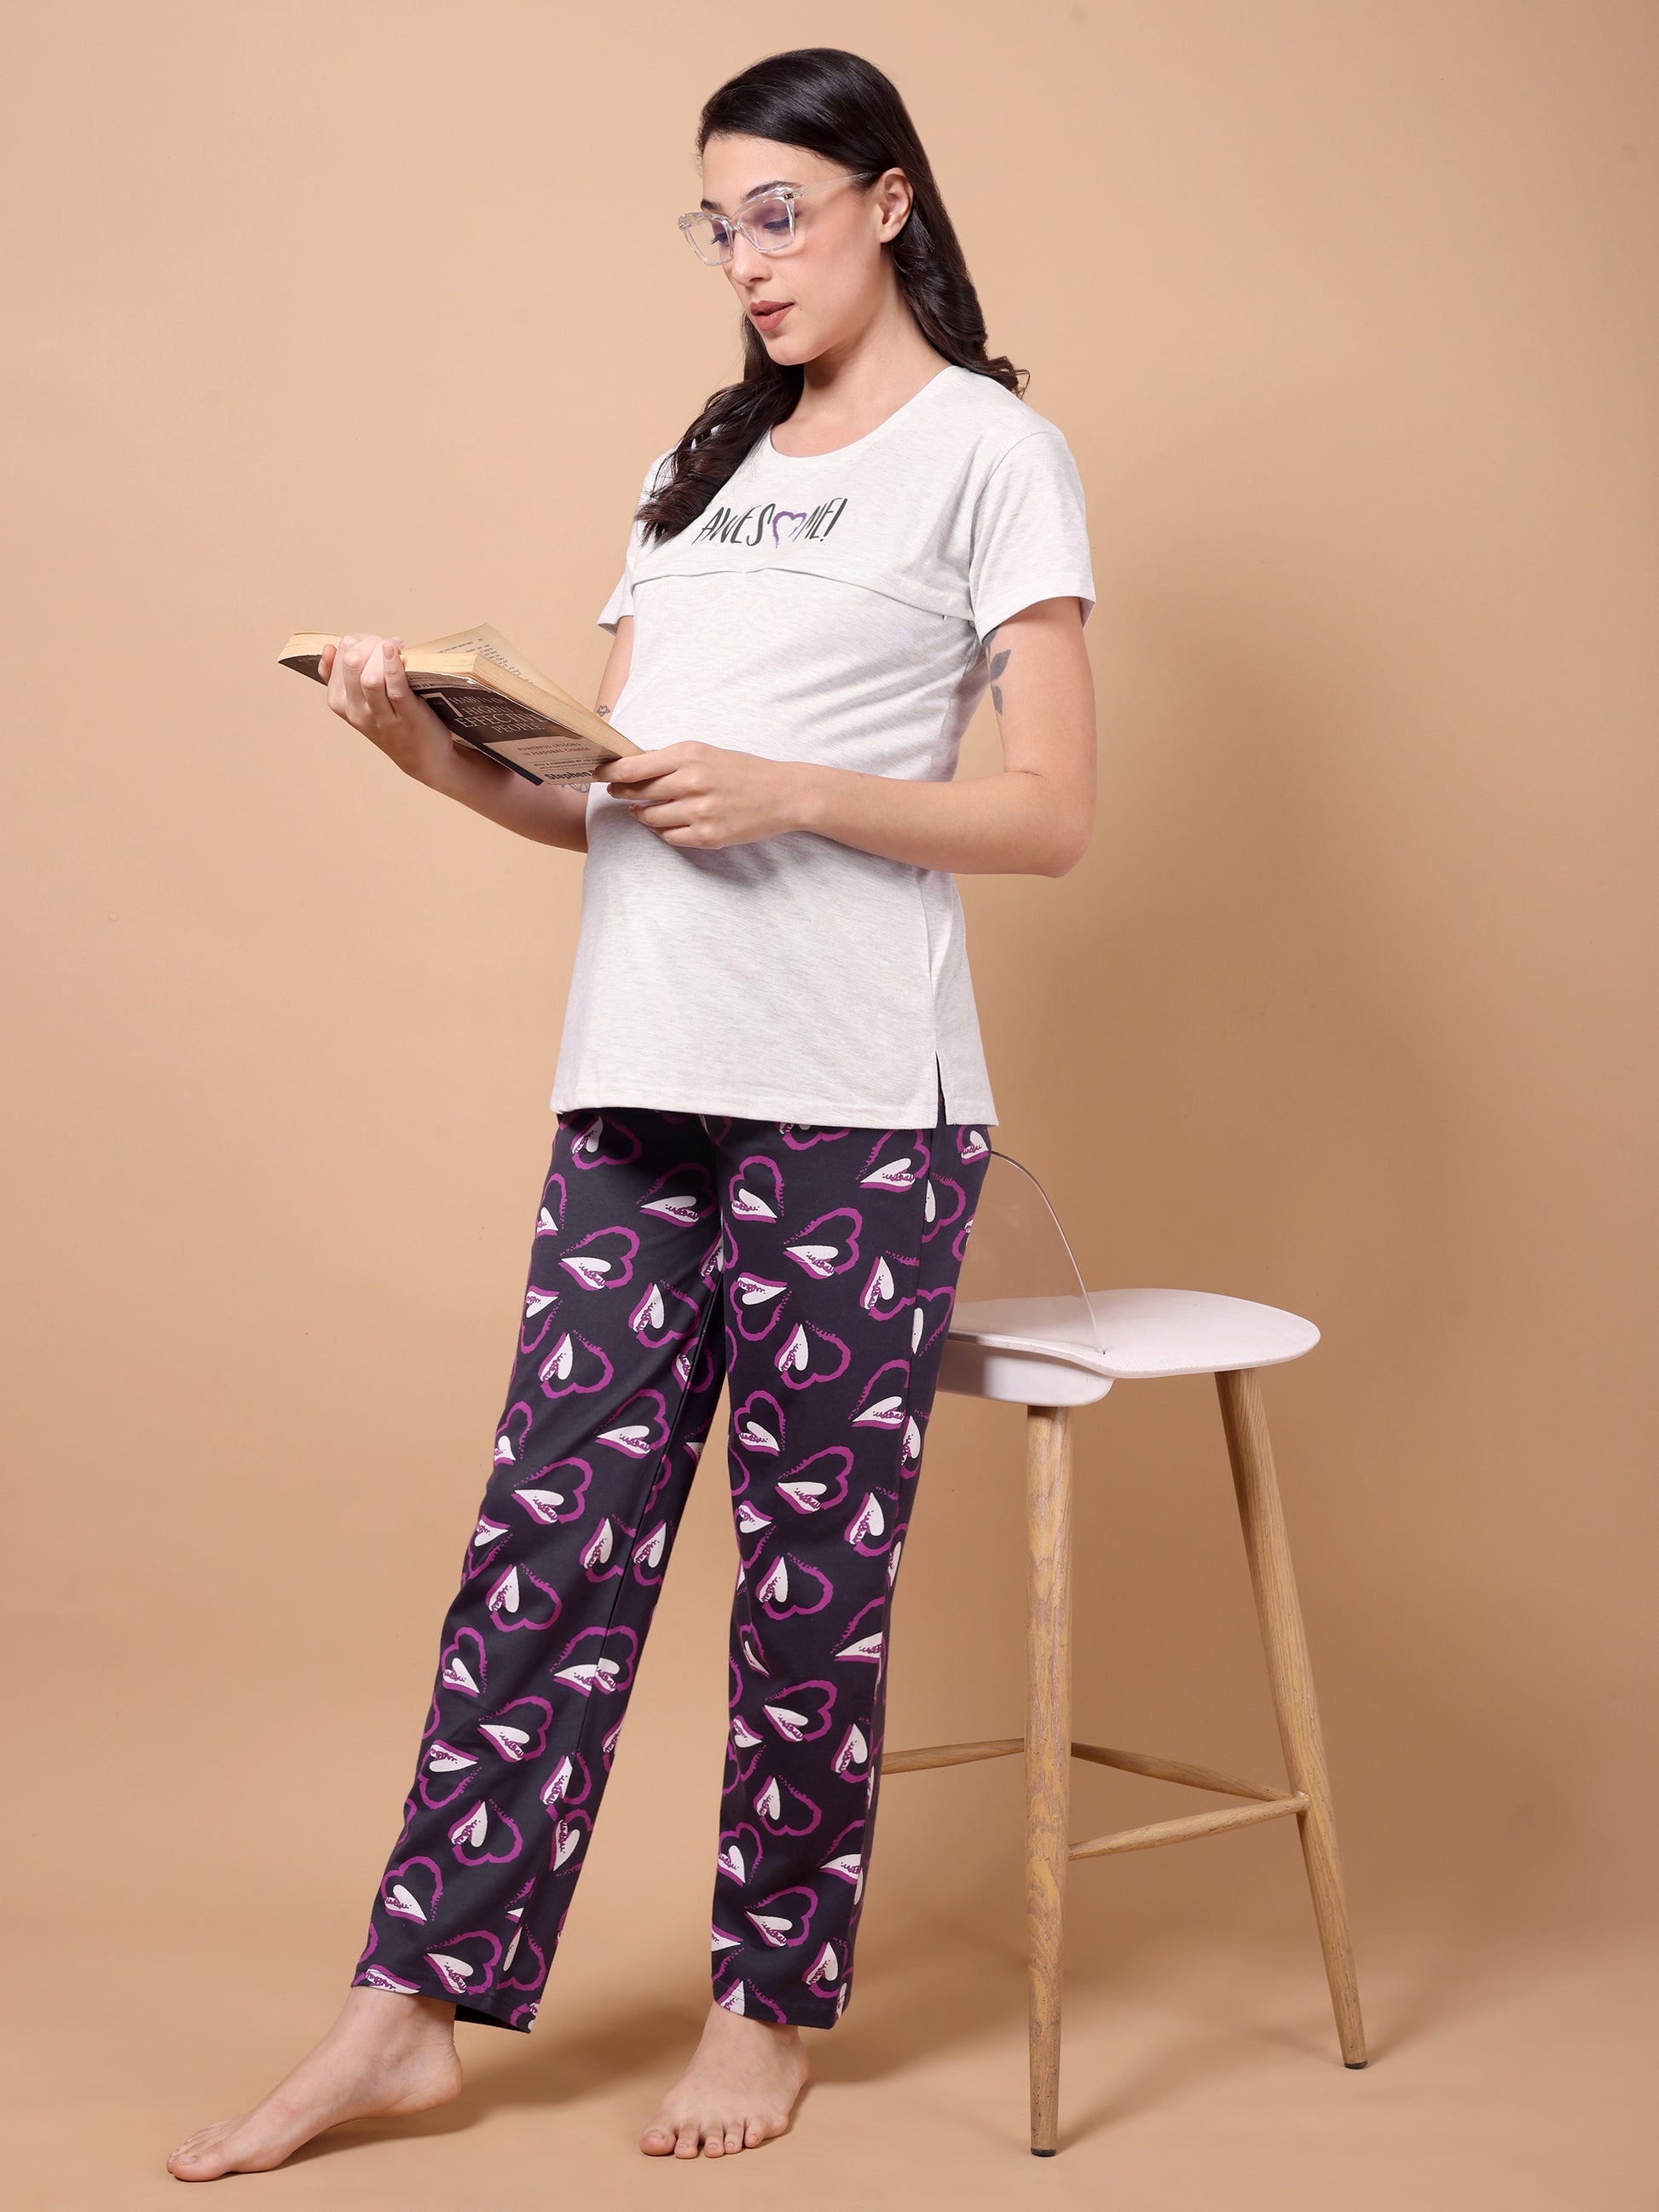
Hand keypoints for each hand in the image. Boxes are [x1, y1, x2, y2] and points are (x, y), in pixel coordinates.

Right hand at [318, 633, 457, 783]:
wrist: (422, 758)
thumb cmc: (393, 721)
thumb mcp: (361, 701)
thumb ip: (343, 676)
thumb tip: (329, 647)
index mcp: (340, 703)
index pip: (340, 657)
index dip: (358, 640)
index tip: (374, 641)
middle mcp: (356, 711)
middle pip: (351, 663)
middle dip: (369, 643)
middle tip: (386, 643)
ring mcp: (380, 717)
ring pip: (369, 677)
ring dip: (382, 654)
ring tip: (396, 647)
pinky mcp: (406, 717)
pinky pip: (394, 688)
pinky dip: (393, 666)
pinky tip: (394, 651)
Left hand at [602, 741, 804, 848]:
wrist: (783, 794)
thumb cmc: (741, 770)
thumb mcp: (705, 753)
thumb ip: (669, 760)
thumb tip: (631, 766)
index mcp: (689, 755)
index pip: (634, 766)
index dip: (609, 771)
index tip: (596, 773)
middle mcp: (692, 783)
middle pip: (638, 793)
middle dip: (622, 792)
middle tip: (615, 792)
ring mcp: (700, 812)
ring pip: (650, 818)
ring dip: (642, 814)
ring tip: (642, 809)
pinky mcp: (708, 836)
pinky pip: (669, 837)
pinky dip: (663, 831)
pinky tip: (667, 823)